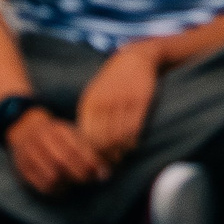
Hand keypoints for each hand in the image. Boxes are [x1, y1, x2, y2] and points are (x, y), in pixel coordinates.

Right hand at [7, 105, 107, 195]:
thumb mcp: (73, 135)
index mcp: (56, 128)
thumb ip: (90, 152)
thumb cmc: (57, 137)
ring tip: (72, 180)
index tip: (100, 172)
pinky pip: (43, 185)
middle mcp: (40, 138)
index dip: (90, 163)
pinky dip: (56, 189)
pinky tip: (61, 185)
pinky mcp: (22, 167)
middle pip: (63, 161)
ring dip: (67, 183)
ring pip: (52, 176)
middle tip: (86, 179)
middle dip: (80, 174)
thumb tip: (104, 174)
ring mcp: (28, 152)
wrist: (24, 129)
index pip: (75, 147)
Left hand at [74, 43, 159, 169]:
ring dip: (118, 152)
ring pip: (118, 137)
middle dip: (103, 156)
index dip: (88, 152)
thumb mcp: (95, 94)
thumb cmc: (113, 81)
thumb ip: (90, 115)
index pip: (85, 135)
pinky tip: (130, 146)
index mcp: (89, 102)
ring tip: (118, 159)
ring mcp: (121, 103)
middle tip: (106, 166)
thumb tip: (84, 141)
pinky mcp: (139, 102)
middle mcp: (103, 103)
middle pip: (100, 139)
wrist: (135, 58)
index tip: (93, 162)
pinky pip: (134, 129)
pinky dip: (131, 142)